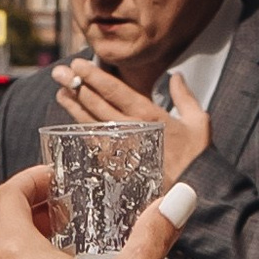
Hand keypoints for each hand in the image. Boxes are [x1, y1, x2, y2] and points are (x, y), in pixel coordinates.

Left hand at [52, 50, 212, 186]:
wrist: (196, 194)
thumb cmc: (198, 160)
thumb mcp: (199, 122)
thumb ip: (185, 97)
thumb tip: (176, 77)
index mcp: (149, 116)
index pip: (115, 90)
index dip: (94, 76)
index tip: (79, 63)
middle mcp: (131, 131)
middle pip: (96, 104)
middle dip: (76, 86)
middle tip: (59, 73)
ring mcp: (121, 151)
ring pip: (91, 125)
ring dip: (74, 108)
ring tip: (61, 94)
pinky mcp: (117, 169)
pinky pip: (95, 147)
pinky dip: (83, 134)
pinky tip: (73, 125)